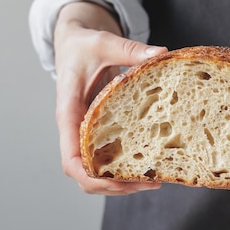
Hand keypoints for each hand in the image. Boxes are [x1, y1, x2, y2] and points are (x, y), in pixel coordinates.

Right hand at [53, 1, 166, 194]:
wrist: (75, 45)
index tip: (118, 181)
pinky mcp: (98, 136)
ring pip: (95, 176)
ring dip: (121, 184)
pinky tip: (149, 169)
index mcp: (69, 113)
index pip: (71, 159)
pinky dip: (124, 172)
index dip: (91, 176)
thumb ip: (129, 49)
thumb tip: (160, 54)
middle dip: (113, 187)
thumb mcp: (104, 42)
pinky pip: (106, 163)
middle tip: (148, 183)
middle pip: (84, 177)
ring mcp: (86, 136)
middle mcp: (75, 131)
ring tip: (153, 181)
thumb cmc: (84, 46)